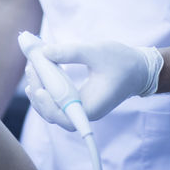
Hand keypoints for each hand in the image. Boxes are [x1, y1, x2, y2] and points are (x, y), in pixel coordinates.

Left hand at [25, 41, 163, 125]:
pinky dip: (46, 86)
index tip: (39, 90)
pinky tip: (38, 72)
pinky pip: (56, 98)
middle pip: (53, 111)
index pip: (65, 117)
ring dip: (39, 88)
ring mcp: (78, 107)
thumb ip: (72, 52)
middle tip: (31, 66)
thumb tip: (45, 52)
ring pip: (52, 106)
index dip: (48, 107)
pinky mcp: (75, 100)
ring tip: (32, 67)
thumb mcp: (97, 52)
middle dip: (39, 90)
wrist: (137, 70)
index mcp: (92, 108)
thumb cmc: (122, 62)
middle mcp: (83, 112)